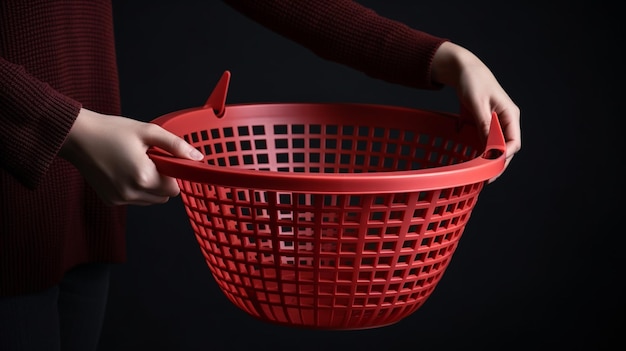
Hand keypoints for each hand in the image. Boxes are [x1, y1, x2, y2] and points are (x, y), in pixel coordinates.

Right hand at [60, 108, 202, 205]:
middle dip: (163, 180)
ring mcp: (120, 199)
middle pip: (164, 197)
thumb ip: (176, 146)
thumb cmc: (111, 130)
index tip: (164, 160)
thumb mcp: (148, 131)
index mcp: (144, 177)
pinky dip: (135, 188)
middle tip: (149, 159)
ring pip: (150, 200)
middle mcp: (132, 193)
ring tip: (135, 164)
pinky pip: (134, 199)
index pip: (175, 189)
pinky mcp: (110, 200)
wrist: (77, 136)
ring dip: (150, 186)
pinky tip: (123, 170)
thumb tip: (198, 157)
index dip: (173, 174)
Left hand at [431, 42, 520, 180]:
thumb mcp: (477, 102)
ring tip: (480, 177)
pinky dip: (482, 153)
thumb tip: (490, 144)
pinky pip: (486, 143)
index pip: (514, 141)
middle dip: (498, 164)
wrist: (464, 70)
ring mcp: (496, 124)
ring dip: (490, 161)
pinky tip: (474, 164)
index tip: (493, 166)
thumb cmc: (472, 81)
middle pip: (507, 148)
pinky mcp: (485, 125)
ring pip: (497, 148)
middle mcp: (506, 121)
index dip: (505, 156)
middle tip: (487, 179)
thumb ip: (484, 122)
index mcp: (510, 114)